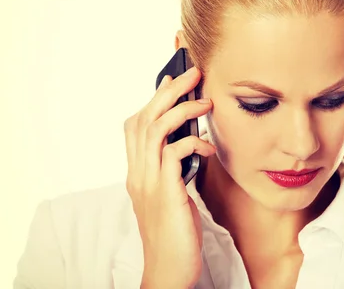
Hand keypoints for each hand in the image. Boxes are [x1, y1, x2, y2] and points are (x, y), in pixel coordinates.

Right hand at [124, 66, 215, 288]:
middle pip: (144, 119)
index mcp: (138, 171)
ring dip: (181, 110)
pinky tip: (208, 146)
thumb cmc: (174, 231)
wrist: (168, 269)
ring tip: (205, 101)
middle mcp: (137, 173)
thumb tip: (190, 142)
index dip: (153, 99)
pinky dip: (192, 143)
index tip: (173, 81)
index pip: (136, 125)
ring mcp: (148, 182)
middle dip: (168, 92)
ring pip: (155, 130)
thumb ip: (174, 168)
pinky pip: (174, 155)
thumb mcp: (172, 193)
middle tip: (192, 74)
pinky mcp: (165, 193)